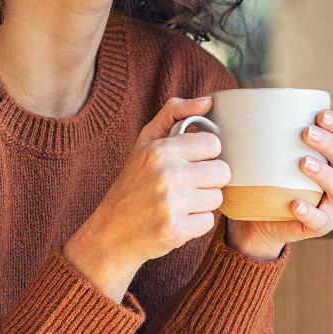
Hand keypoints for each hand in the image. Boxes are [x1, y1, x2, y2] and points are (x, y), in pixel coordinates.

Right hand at [63, 96, 230, 301]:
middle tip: (186, 185)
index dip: (204, 155)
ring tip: (179, 203)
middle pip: (222, 171)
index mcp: (159, 150)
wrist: (110, 232)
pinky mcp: (176, 230)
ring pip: (217, 198)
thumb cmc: (132, 184)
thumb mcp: (144, 143)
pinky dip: (195, 223)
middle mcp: (166, 175)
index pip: (213, 144)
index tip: (189, 162)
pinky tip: (176, 220)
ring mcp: (171, 204)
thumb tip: (208, 101)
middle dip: (208, 180)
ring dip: (202, 202)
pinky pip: (208, 222)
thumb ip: (174, 114)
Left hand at [225, 99, 332, 260]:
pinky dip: (310, 212)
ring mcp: (330, 203)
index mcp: (331, 154)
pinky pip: (320, 221)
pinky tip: (296, 204)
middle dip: (330, 143)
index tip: (320, 113)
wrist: (257, 217)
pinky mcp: (318, 224)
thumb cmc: (266, 175)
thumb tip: (258, 91)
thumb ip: (270, 124)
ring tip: (304, 162)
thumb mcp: (268, 148)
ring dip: (324, 173)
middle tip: (307, 133)